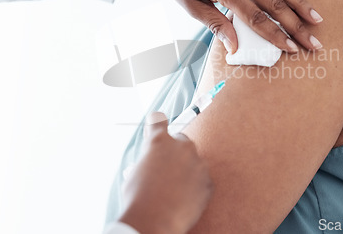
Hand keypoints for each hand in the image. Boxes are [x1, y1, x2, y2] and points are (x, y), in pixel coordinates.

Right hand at [119, 112, 212, 233]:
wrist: (155, 221)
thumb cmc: (139, 198)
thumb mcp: (135, 172)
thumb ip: (147, 160)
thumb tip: (149, 161)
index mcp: (159, 141)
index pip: (158, 120)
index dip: (155, 123)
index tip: (155, 125)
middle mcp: (181, 147)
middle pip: (181, 140)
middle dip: (174, 150)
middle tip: (165, 168)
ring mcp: (198, 163)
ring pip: (193, 161)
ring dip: (186, 169)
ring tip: (173, 189)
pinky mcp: (208, 182)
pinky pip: (201, 179)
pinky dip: (195, 186)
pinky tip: (183, 198)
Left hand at [155, 0, 322, 54]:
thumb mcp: (191, 7)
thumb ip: (216, 25)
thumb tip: (236, 47)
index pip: (256, 18)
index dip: (276, 36)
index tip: (292, 49)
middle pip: (275, 4)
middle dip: (296, 26)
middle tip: (314, 43)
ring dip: (301, 3)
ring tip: (318, 19)